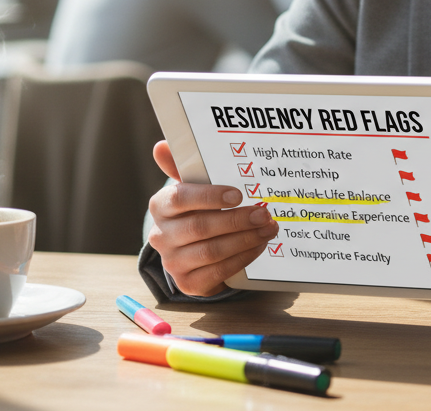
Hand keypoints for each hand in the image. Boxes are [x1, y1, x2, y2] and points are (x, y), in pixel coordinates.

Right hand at [147, 140, 278, 296]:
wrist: (193, 249)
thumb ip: (182, 166)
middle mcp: (161, 236)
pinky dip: (244, 257)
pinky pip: (220, 271)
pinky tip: (260, 244)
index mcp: (161, 206)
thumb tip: (162, 145)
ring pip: (212, 251)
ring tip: (269, 227)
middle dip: (237, 220)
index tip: (238, 194)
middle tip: (264, 212)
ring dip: (246, 238)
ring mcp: (173, 262)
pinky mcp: (189, 283)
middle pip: (200, 227)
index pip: (179, 199)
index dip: (210, 196)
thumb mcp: (194, 187)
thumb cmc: (198, 210)